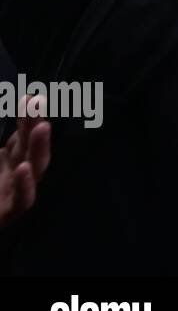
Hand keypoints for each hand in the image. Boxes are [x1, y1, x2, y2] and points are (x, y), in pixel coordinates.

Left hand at [0, 94, 50, 227]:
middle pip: (30, 146)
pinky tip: (24, 168)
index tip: (29, 96)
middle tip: (40, 102)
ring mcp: (14, 193)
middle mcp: (14, 173)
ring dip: (39, 148)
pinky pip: (23, 201)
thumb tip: (24, 105)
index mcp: (6, 161)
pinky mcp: (8, 214)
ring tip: (42, 126)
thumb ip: (3, 146)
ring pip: (36, 168)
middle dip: (35, 124)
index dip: (26, 117)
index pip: (20, 136)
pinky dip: (25, 185)